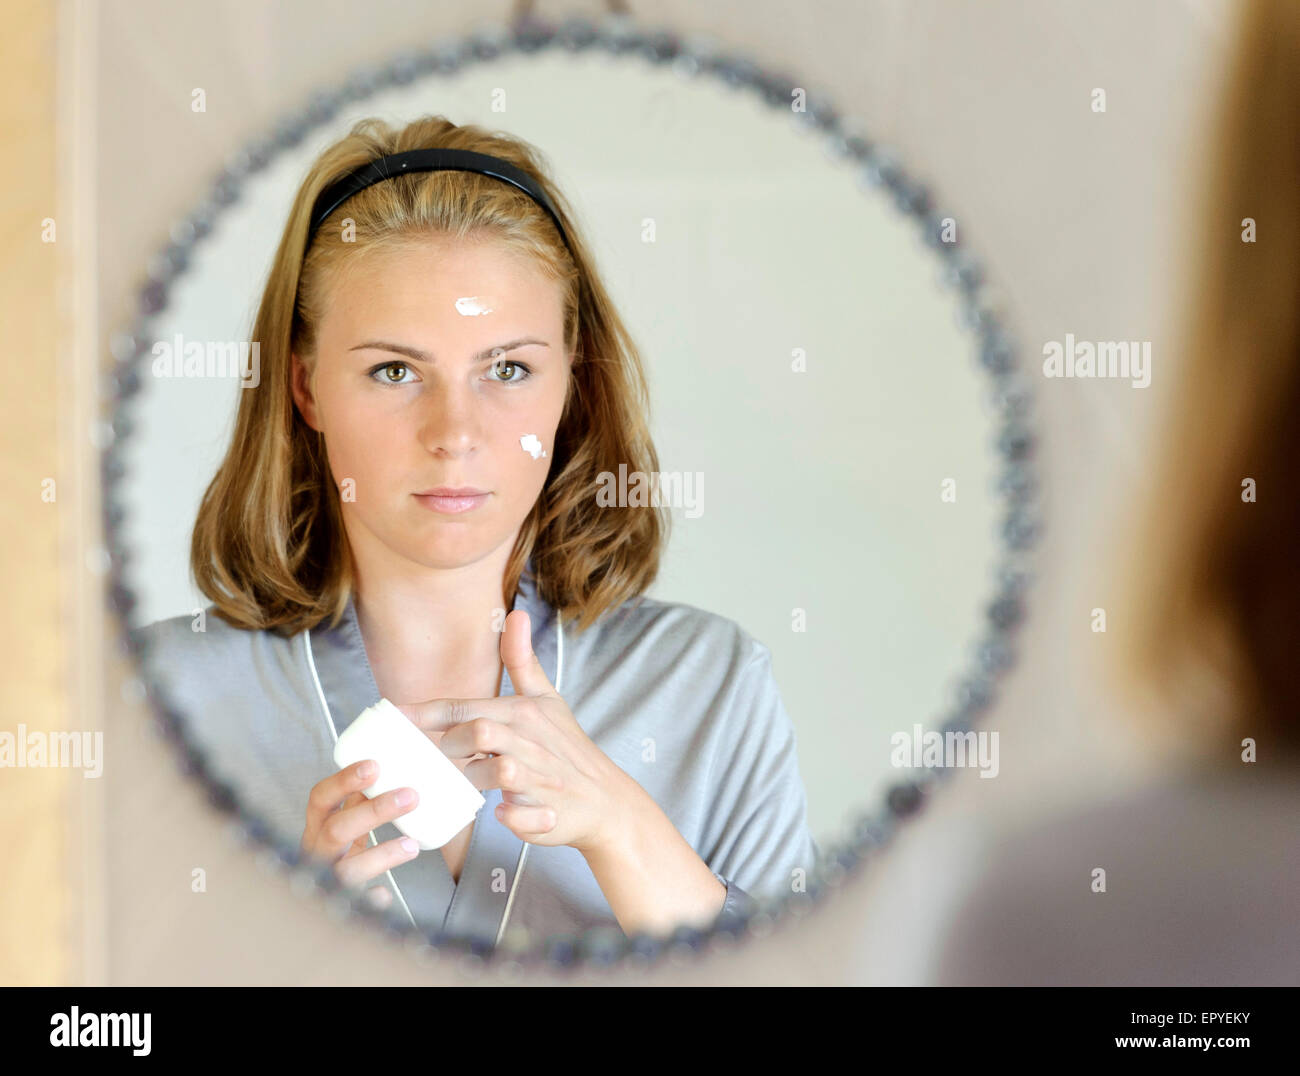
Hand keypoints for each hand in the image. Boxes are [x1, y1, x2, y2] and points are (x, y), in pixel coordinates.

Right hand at [299, 759, 421, 909]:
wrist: (322, 908)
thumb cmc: (342, 854)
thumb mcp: (347, 827)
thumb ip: (362, 804)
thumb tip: (396, 772)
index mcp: (316, 828)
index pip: (320, 798)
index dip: (343, 781)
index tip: (374, 766)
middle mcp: (316, 853)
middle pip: (336, 830)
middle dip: (374, 811)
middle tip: (411, 796)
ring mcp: (327, 881)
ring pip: (347, 869)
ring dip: (382, 854)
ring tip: (412, 845)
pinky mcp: (341, 907)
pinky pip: (355, 905)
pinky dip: (370, 898)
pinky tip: (384, 893)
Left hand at [396, 610, 646, 854]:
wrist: (606, 799)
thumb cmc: (566, 748)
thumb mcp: (547, 700)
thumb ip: (523, 661)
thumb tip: (516, 613)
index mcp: (525, 713)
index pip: (467, 707)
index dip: (427, 713)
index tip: (394, 715)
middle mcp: (532, 743)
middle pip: (479, 732)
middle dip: (452, 744)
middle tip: (443, 754)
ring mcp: (541, 780)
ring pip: (497, 771)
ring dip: (474, 778)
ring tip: (469, 781)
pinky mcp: (547, 814)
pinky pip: (518, 816)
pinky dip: (509, 816)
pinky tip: (502, 812)